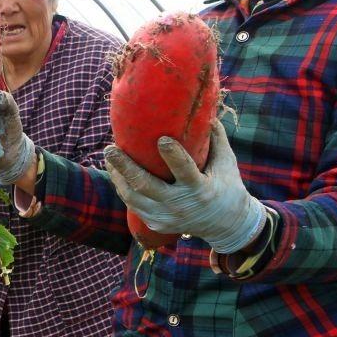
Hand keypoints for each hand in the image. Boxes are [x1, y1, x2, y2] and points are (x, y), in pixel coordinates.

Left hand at [103, 117, 265, 252]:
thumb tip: (206, 111)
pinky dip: (124, 188)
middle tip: (110, 149)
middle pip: (145, 185)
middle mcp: (180, 205)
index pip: (184, 170)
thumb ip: (216, 138)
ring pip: (133, 197)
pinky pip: (134, 205)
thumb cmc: (227, 186)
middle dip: (125, 166)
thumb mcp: (226, 163)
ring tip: (108, 158)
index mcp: (200, 189)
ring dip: (117, 176)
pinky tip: (117, 174)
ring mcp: (166, 217)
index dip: (173, 155)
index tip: (161, 138)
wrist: (226, 225)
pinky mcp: (156, 224)